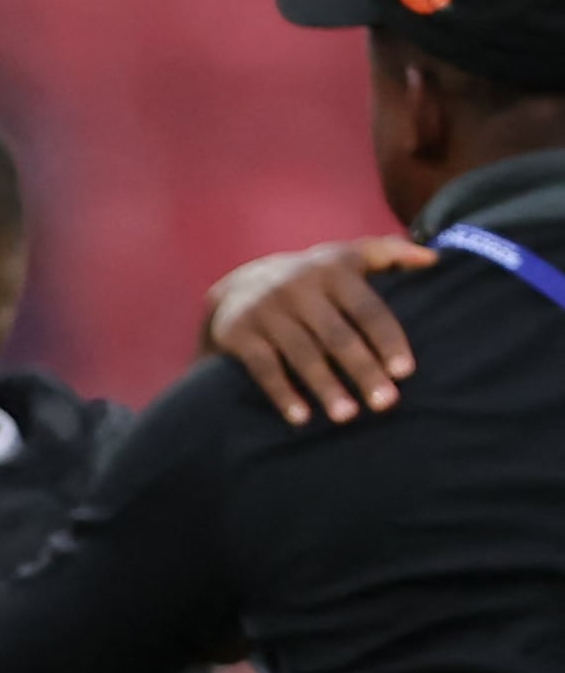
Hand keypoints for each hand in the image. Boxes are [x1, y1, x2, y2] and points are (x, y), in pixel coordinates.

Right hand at [206, 236, 431, 425]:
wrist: (238, 285)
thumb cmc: (311, 278)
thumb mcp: (346, 256)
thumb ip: (390, 253)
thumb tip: (435, 259)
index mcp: (333, 270)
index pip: (368, 309)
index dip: (387, 341)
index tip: (405, 373)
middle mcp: (299, 286)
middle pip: (338, 336)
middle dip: (363, 371)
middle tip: (385, 403)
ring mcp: (267, 309)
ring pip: (303, 354)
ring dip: (326, 388)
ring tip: (347, 416)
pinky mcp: (238, 331)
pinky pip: (264, 368)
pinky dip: (283, 394)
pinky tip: (302, 419)